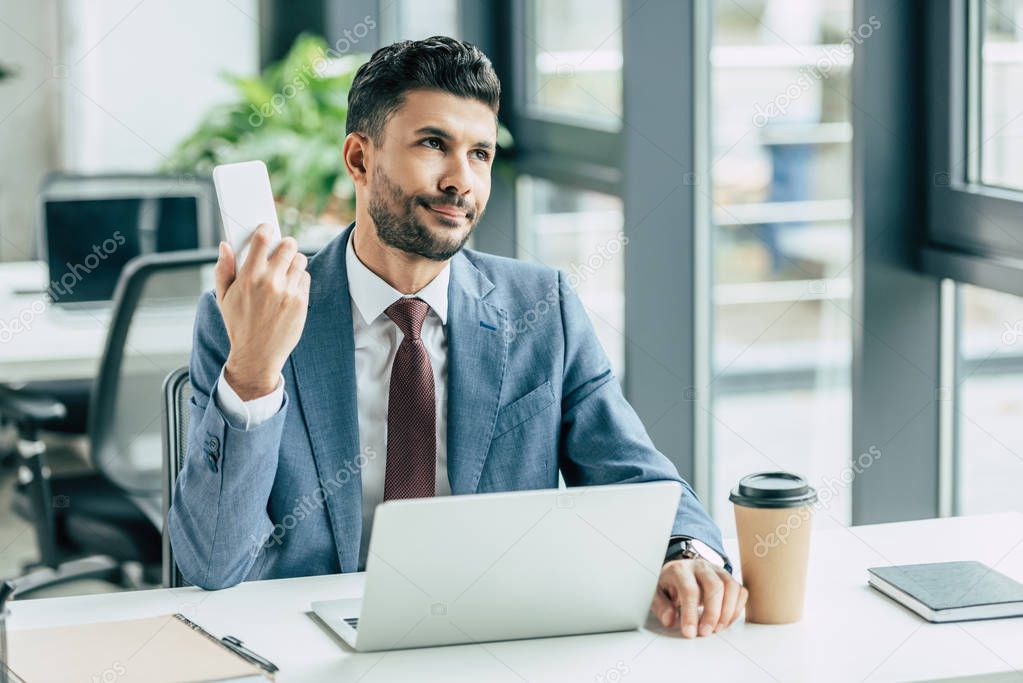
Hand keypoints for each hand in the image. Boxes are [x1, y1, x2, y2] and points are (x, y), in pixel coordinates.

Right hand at [215, 224, 309, 399]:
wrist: (257, 355)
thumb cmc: (238, 325)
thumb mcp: (223, 298)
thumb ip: (223, 269)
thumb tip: (225, 246)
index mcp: (249, 277)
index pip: (263, 239)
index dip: (267, 229)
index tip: (268, 228)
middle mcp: (271, 281)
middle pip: (288, 245)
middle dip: (285, 244)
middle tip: (281, 249)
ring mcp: (288, 292)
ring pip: (300, 260)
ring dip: (293, 261)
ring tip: (285, 269)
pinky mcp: (301, 302)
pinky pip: (305, 278)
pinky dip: (299, 278)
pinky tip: (289, 286)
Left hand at [650, 557, 747, 637]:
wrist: (678, 570)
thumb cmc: (668, 584)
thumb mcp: (656, 594)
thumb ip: (660, 607)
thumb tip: (669, 620)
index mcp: (680, 569)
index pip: (690, 590)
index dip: (691, 613)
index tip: (690, 632)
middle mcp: (701, 566)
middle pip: (715, 586)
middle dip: (712, 613)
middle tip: (705, 632)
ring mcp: (717, 570)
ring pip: (731, 586)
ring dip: (727, 611)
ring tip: (717, 629)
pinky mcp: (728, 578)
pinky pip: (740, 591)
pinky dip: (736, 609)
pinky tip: (725, 621)